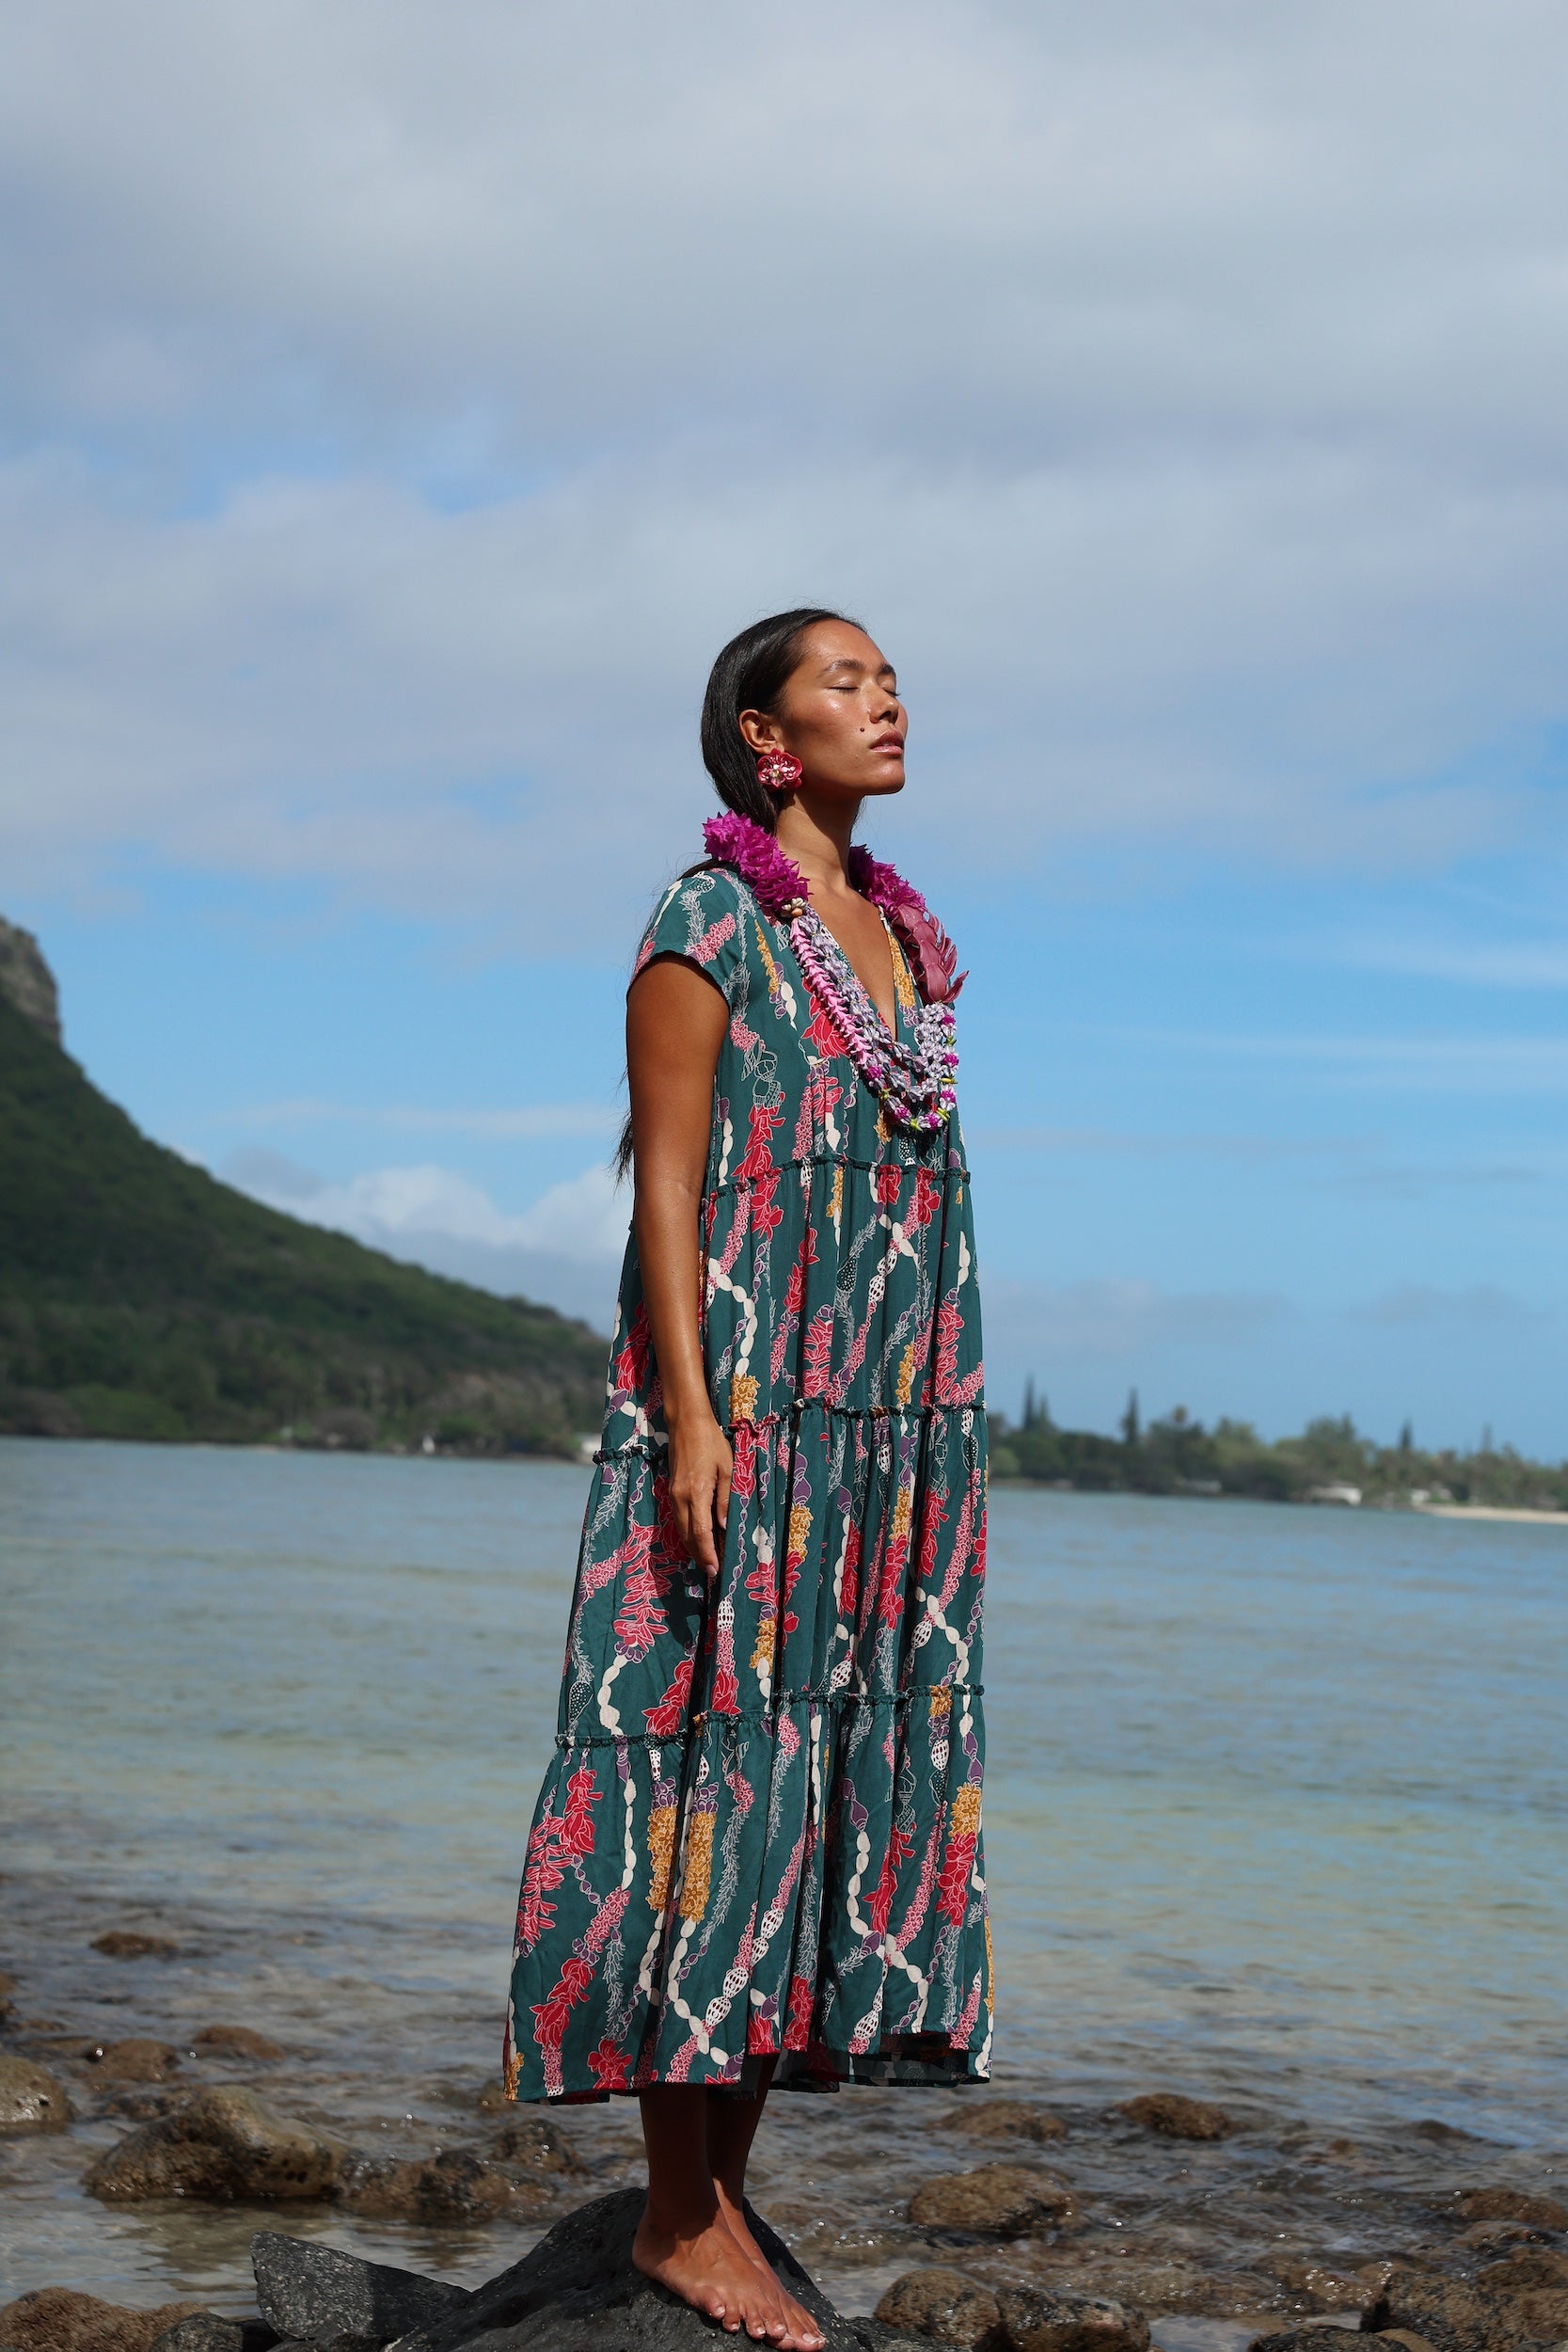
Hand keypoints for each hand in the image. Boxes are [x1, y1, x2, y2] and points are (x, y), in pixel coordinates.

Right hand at [667, 1413, 733, 1580]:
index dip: (707, 1553)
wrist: (686, 1423)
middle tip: (713, 1571)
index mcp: (697, 1493)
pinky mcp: (671, 1490)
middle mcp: (680, 1497)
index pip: (700, 1532)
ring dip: (692, 1546)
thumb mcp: (727, 1469)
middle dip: (699, 1555)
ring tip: (707, 1559)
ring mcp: (673, 1494)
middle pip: (687, 1536)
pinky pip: (678, 1518)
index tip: (714, 1569)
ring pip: (680, 1529)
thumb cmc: (711, 1443)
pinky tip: (698, 1537)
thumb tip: (724, 1526)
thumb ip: (725, 1499)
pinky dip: (688, 1533)